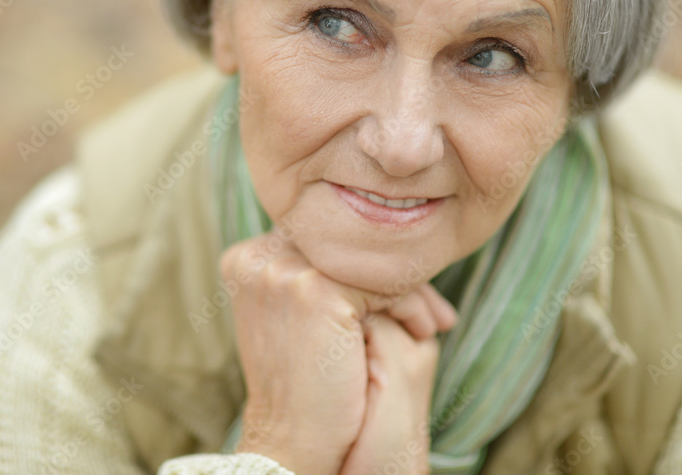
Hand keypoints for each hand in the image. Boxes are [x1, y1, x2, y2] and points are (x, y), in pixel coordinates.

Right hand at [222, 229, 455, 474]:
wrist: (293, 441)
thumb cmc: (305, 384)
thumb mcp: (301, 314)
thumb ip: (319, 271)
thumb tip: (375, 243)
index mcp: (247, 259)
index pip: (324, 240)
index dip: (368, 266)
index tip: (407, 292)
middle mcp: (257, 257)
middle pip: (346, 245)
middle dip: (394, 275)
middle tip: (434, 310)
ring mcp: (280, 270)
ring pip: (368, 262)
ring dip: (409, 292)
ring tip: (432, 323)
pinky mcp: (312, 288)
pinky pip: (382, 281)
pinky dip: (409, 306)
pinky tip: (420, 332)